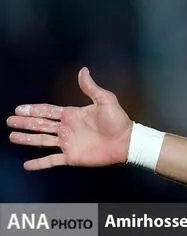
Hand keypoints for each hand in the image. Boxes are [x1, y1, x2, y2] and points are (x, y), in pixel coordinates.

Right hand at [7, 67, 132, 169]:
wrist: (126, 141)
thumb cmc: (118, 120)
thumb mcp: (105, 100)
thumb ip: (91, 87)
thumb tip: (83, 70)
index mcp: (72, 115)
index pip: (48, 111)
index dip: (33, 110)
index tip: (19, 109)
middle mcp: (67, 129)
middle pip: (40, 125)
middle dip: (25, 123)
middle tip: (9, 121)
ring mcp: (67, 143)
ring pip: (42, 141)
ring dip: (27, 139)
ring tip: (12, 136)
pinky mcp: (71, 157)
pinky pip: (51, 161)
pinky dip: (39, 163)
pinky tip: (26, 165)